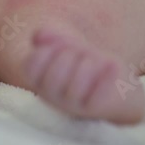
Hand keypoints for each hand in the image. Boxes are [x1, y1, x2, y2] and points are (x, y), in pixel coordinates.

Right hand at [26, 28, 144, 123]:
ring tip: (95, 59)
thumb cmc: (81, 59)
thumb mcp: (65, 44)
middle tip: (81, 52)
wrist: (110, 81)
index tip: (60, 46)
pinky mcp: (92, 108)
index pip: (31, 68)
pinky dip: (107, 77)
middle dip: (71, 54)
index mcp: (37, 80)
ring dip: (89, 63)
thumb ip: (51, 37)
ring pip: (76, 85)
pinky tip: (113, 63)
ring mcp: (70, 105)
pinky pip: (97, 96)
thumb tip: (40, 35)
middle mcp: (50, 96)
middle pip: (55, 75)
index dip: (46, 51)